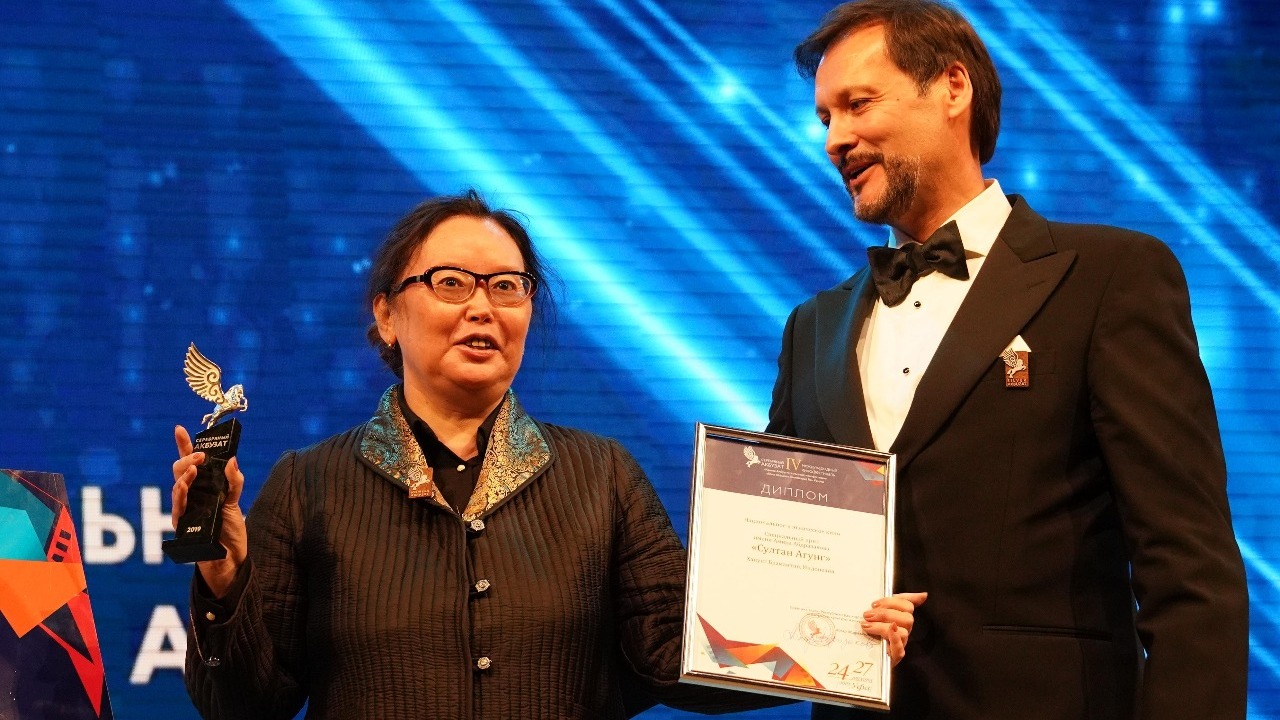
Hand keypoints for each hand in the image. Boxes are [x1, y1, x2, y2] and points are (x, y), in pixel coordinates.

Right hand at [171, 424, 248, 597]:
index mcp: (202, 487)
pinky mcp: (184, 527)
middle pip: (180, 472)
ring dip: (184, 476)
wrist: (230, 560)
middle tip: (201, 456)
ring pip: (176, 488)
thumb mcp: (235, 502)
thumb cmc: (229, 530)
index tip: (179, 428)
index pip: (190, 462)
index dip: (183, 445)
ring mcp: (185, 511)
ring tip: (194, 469)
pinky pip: (178, 508)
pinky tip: (185, 485)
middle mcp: (190, 497)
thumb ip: (234, 481)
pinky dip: (181, 495)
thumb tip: (231, 459)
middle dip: (187, 460)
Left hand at [861, 591, 926, 666]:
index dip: (891, 602)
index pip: (907, 605)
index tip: (874, 604)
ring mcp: (901, 644)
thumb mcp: (881, 614)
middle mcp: (905, 630)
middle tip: (867, 615)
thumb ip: (894, 602)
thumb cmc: (874, 632)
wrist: (864, 655)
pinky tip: (883, 636)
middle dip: (885, 614)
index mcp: (902, 618)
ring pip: (903, 632)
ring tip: (866, 625)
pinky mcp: (895, 657)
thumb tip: (924, 595)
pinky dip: (893, 640)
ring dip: (883, 627)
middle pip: (907, 618)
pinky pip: (899, 650)